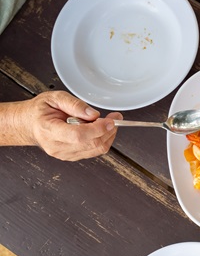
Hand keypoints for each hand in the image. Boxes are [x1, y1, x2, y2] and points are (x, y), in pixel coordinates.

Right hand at [4, 92, 119, 159]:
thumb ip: (74, 104)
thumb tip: (93, 114)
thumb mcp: (54, 98)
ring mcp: (64, 154)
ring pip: (96, 150)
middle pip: (91, 144)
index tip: (110, 120)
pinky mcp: (71, 157)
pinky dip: (102, 140)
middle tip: (114, 118)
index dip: (98, 129)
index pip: (78, 135)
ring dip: (107, 136)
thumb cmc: (40, 111)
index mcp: (49, 130)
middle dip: (108, 131)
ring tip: (107, 122)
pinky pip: (94, 152)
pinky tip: (99, 130)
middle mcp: (56, 146)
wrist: (30, 124)